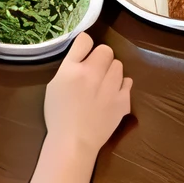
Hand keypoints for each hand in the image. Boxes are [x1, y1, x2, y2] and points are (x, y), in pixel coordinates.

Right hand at [44, 32, 131, 156]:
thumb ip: (69, 67)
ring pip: (118, 65)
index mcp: (71, 69)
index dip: (86, 45)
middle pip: (106, 50)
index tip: (85, 53)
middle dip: (101, 58)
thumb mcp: (55, 85)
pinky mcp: (122, 100)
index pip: (85, 40)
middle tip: (95, 71)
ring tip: (104, 84)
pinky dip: (121, 86)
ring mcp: (110, 87)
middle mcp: (91, 74)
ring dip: (112, 71)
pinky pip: (128, 82)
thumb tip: (83, 55)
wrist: (74, 142)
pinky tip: (112, 95)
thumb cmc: (59, 115)